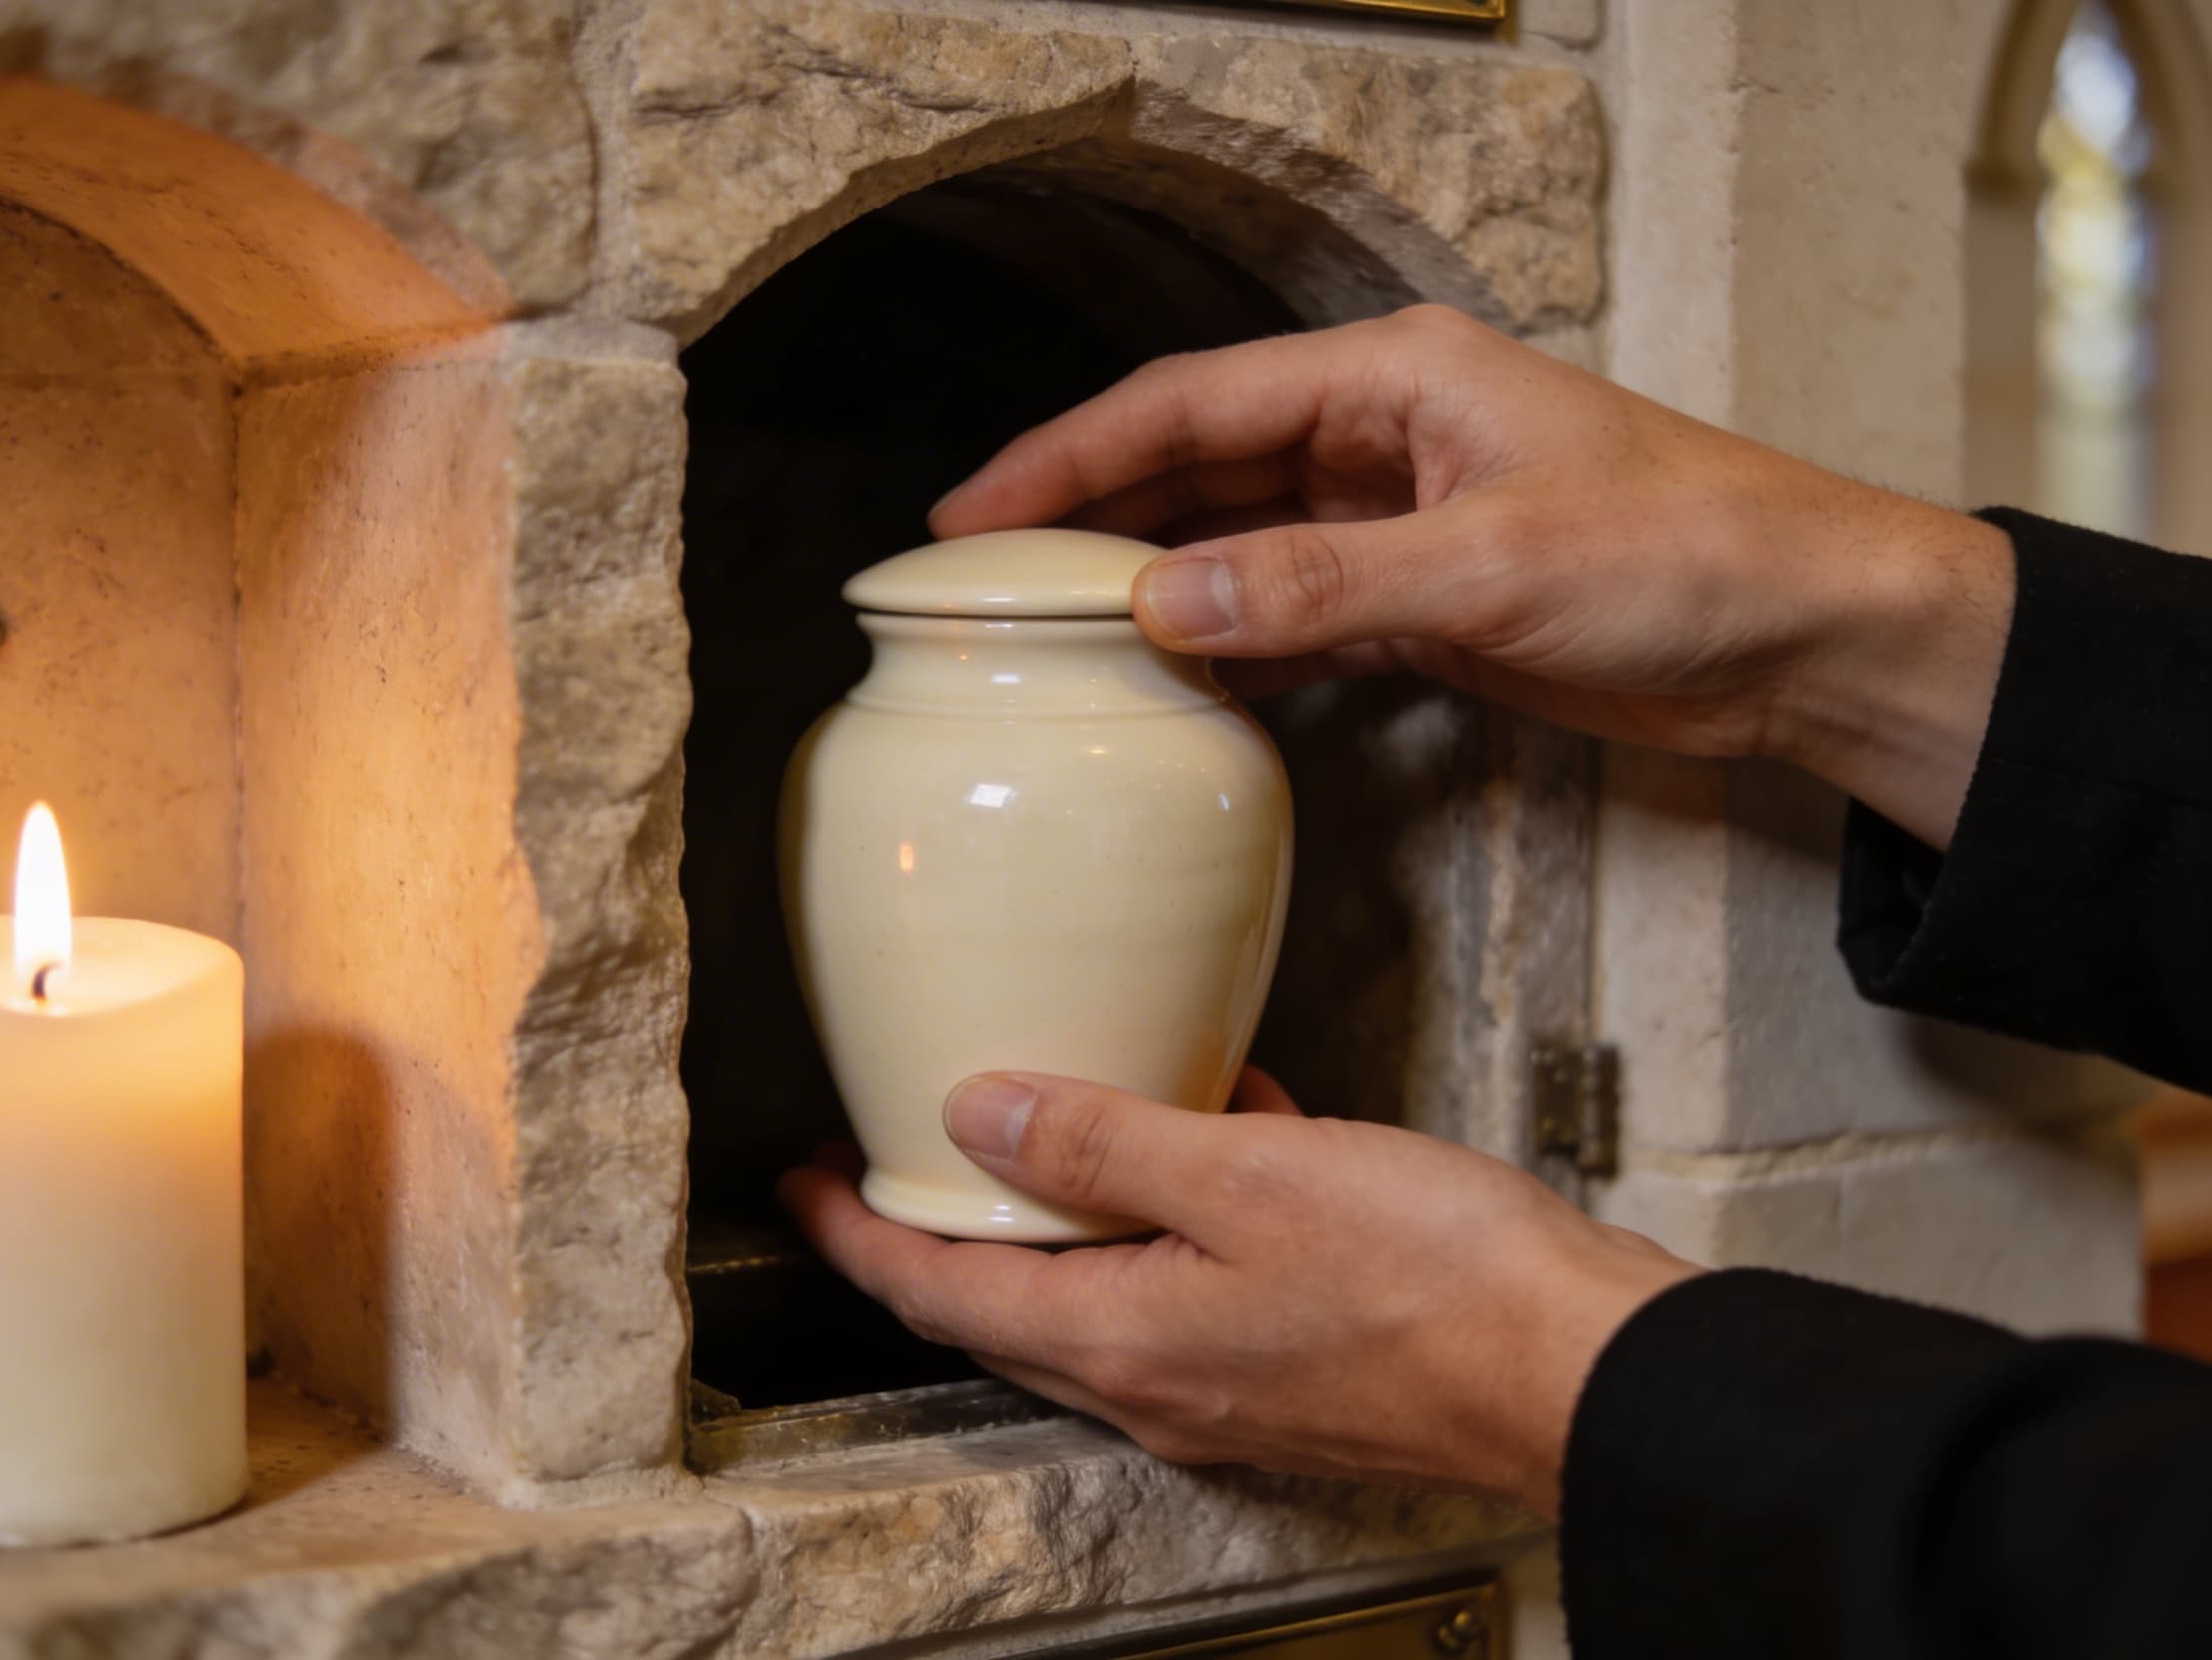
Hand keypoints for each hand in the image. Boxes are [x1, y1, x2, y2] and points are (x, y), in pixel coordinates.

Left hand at [781, 1069, 1697, 1516]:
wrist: (1585, 1369)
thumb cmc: (1436, 1285)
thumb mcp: (1244, 1178)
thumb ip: (1101, 1140)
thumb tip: (976, 1114)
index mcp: (1121, 1343)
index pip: (938, 1294)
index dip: (856, 1233)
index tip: (802, 1181)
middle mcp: (1161, 1383)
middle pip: (1008, 1304)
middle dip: (945, 1230)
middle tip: (902, 1157)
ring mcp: (1232, 1384)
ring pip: (1106, 1289)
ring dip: (1073, 1212)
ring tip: (1064, 1116)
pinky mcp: (1300, 1365)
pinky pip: (1199, 1282)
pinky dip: (1182, 1211)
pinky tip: (1228, 1122)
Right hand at [931, 306, 2014, 849]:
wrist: (1812, 637)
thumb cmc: (1689, 558)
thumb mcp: (1491, 567)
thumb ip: (1317, 585)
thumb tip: (1159, 600)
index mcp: (1393, 380)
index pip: (1190, 405)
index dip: (1068, 458)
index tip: (970, 518)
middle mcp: (1385, 436)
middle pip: (1196, 468)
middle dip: (1088, 521)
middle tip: (979, 590)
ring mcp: (1403, 521)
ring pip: (1238, 545)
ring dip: (1152, 588)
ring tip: (1045, 644)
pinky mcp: (1428, 603)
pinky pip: (1295, 615)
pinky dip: (1231, 646)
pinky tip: (1171, 683)